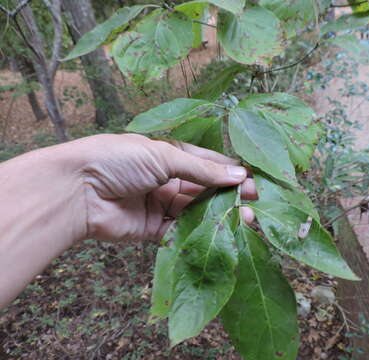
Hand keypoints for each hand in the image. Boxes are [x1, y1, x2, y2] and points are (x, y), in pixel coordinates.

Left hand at [77, 134, 256, 241]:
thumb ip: (202, 169)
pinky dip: (200, 233)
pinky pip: (181, 232)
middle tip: (255, 204)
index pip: (207, 163)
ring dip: (220, 216)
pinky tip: (221, 234)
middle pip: (205, 189)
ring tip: (245, 220)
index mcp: (169, 155)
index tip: (253, 182)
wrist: (77, 189)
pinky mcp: (153, 230)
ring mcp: (160, 205)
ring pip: (197, 212)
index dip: (230, 172)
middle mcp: (167, 180)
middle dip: (229, 196)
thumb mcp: (164, 155)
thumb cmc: (119, 159)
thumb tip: (239, 174)